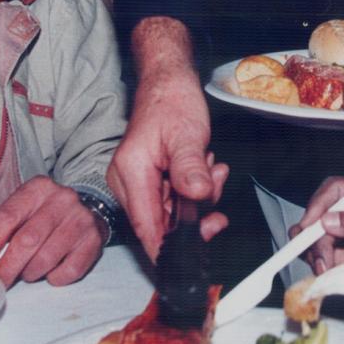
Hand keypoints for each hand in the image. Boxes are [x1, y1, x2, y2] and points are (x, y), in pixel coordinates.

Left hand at [0, 177, 104, 287]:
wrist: (86, 210)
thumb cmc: (44, 216)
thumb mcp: (22, 212)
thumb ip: (1, 233)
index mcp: (38, 188)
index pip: (8, 216)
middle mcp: (62, 199)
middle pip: (28, 240)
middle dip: (7, 267)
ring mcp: (81, 219)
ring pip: (46, 259)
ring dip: (31, 273)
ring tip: (28, 271)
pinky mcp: (94, 240)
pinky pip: (68, 271)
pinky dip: (54, 278)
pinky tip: (51, 270)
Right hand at [110, 18, 228, 258]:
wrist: (168, 81)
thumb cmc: (172, 101)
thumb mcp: (187, 134)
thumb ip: (190, 168)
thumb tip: (196, 197)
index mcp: (131, 173)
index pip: (147, 227)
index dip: (168, 249)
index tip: (190, 262)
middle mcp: (129, 182)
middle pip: (161, 223)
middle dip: (194, 214)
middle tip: (214, 189)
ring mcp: (139, 182)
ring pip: (172, 213)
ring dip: (197, 198)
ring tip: (211, 170)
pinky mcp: (150, 180)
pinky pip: (174, 199)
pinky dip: (193, 190)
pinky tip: (205, 170)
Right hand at [294, 177, 343, 287]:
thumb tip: (329, 219)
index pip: (336, 187)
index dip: (319, 203)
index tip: (310, 225)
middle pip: (318, 209)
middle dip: (313, 234)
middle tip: (319, 256)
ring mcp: (338, 223)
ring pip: (310, 229)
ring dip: (312, 249)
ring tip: (325, 267)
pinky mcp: (330, 241)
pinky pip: (309, 244)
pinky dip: (311, 256)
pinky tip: (323, 267)